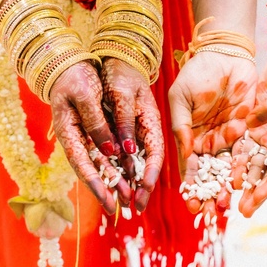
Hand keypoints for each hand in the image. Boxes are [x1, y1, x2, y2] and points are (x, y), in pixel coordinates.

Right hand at [49, 59, 122, 214]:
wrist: (69, 63)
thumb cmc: (74, 76)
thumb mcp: (85, 95)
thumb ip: (96, 123)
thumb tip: (111, 151)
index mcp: (68, 132)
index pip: (81, 164)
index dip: (95, 184)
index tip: (106, 201)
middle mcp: (76, 139)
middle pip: (93, 169)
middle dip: (108, 189)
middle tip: (122, 207)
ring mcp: (85, 136)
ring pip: (102, 162)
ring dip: (115, 180)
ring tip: (130, 196)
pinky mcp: (95, 130)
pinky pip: (107, 151)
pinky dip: (118, 163)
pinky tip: (129, 175)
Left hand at [100, 57, 162, 213]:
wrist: (112, 58)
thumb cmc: (120, 73)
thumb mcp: (123, 94)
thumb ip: (125, 122)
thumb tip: (127, 152)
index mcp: (152, 121)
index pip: (156, 152)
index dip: (152, 173)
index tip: (145, 190)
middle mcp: (143, 131)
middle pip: (144, 163)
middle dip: (140, 187)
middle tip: (134, 208)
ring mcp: (132, 133)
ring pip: (130, 163)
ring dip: (127, 184)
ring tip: (121, 204)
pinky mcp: (119, 133)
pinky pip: (117, 155)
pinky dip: (115, 171)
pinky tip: (110, 185)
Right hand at [169, 53, 256, 198]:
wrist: (224, 54)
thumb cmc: (197, 73)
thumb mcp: (181, 97)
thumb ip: (181, 125)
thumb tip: (186, 152)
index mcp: (191, 136)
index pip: (190, 166)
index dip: (190, 185)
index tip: (189, 203)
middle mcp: (210, 141)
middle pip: (210, 173)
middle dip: (209, 193)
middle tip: (209, 214)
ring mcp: (230, 136)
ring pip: (229, 167)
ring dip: (227, 187)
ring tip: (227, 206)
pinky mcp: (249, 128)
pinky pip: (248, 151)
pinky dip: (246, 168)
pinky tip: (245, 184)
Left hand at [242, 48, 266, 212]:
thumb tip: (255, 124)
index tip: (259, 195)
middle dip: (258, 192)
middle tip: (244, 211)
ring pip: (257, 165)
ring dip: (246, 184)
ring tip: (231, 203)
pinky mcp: (257, 129)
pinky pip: (246, 150)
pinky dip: (237, 165)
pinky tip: (224, 179)